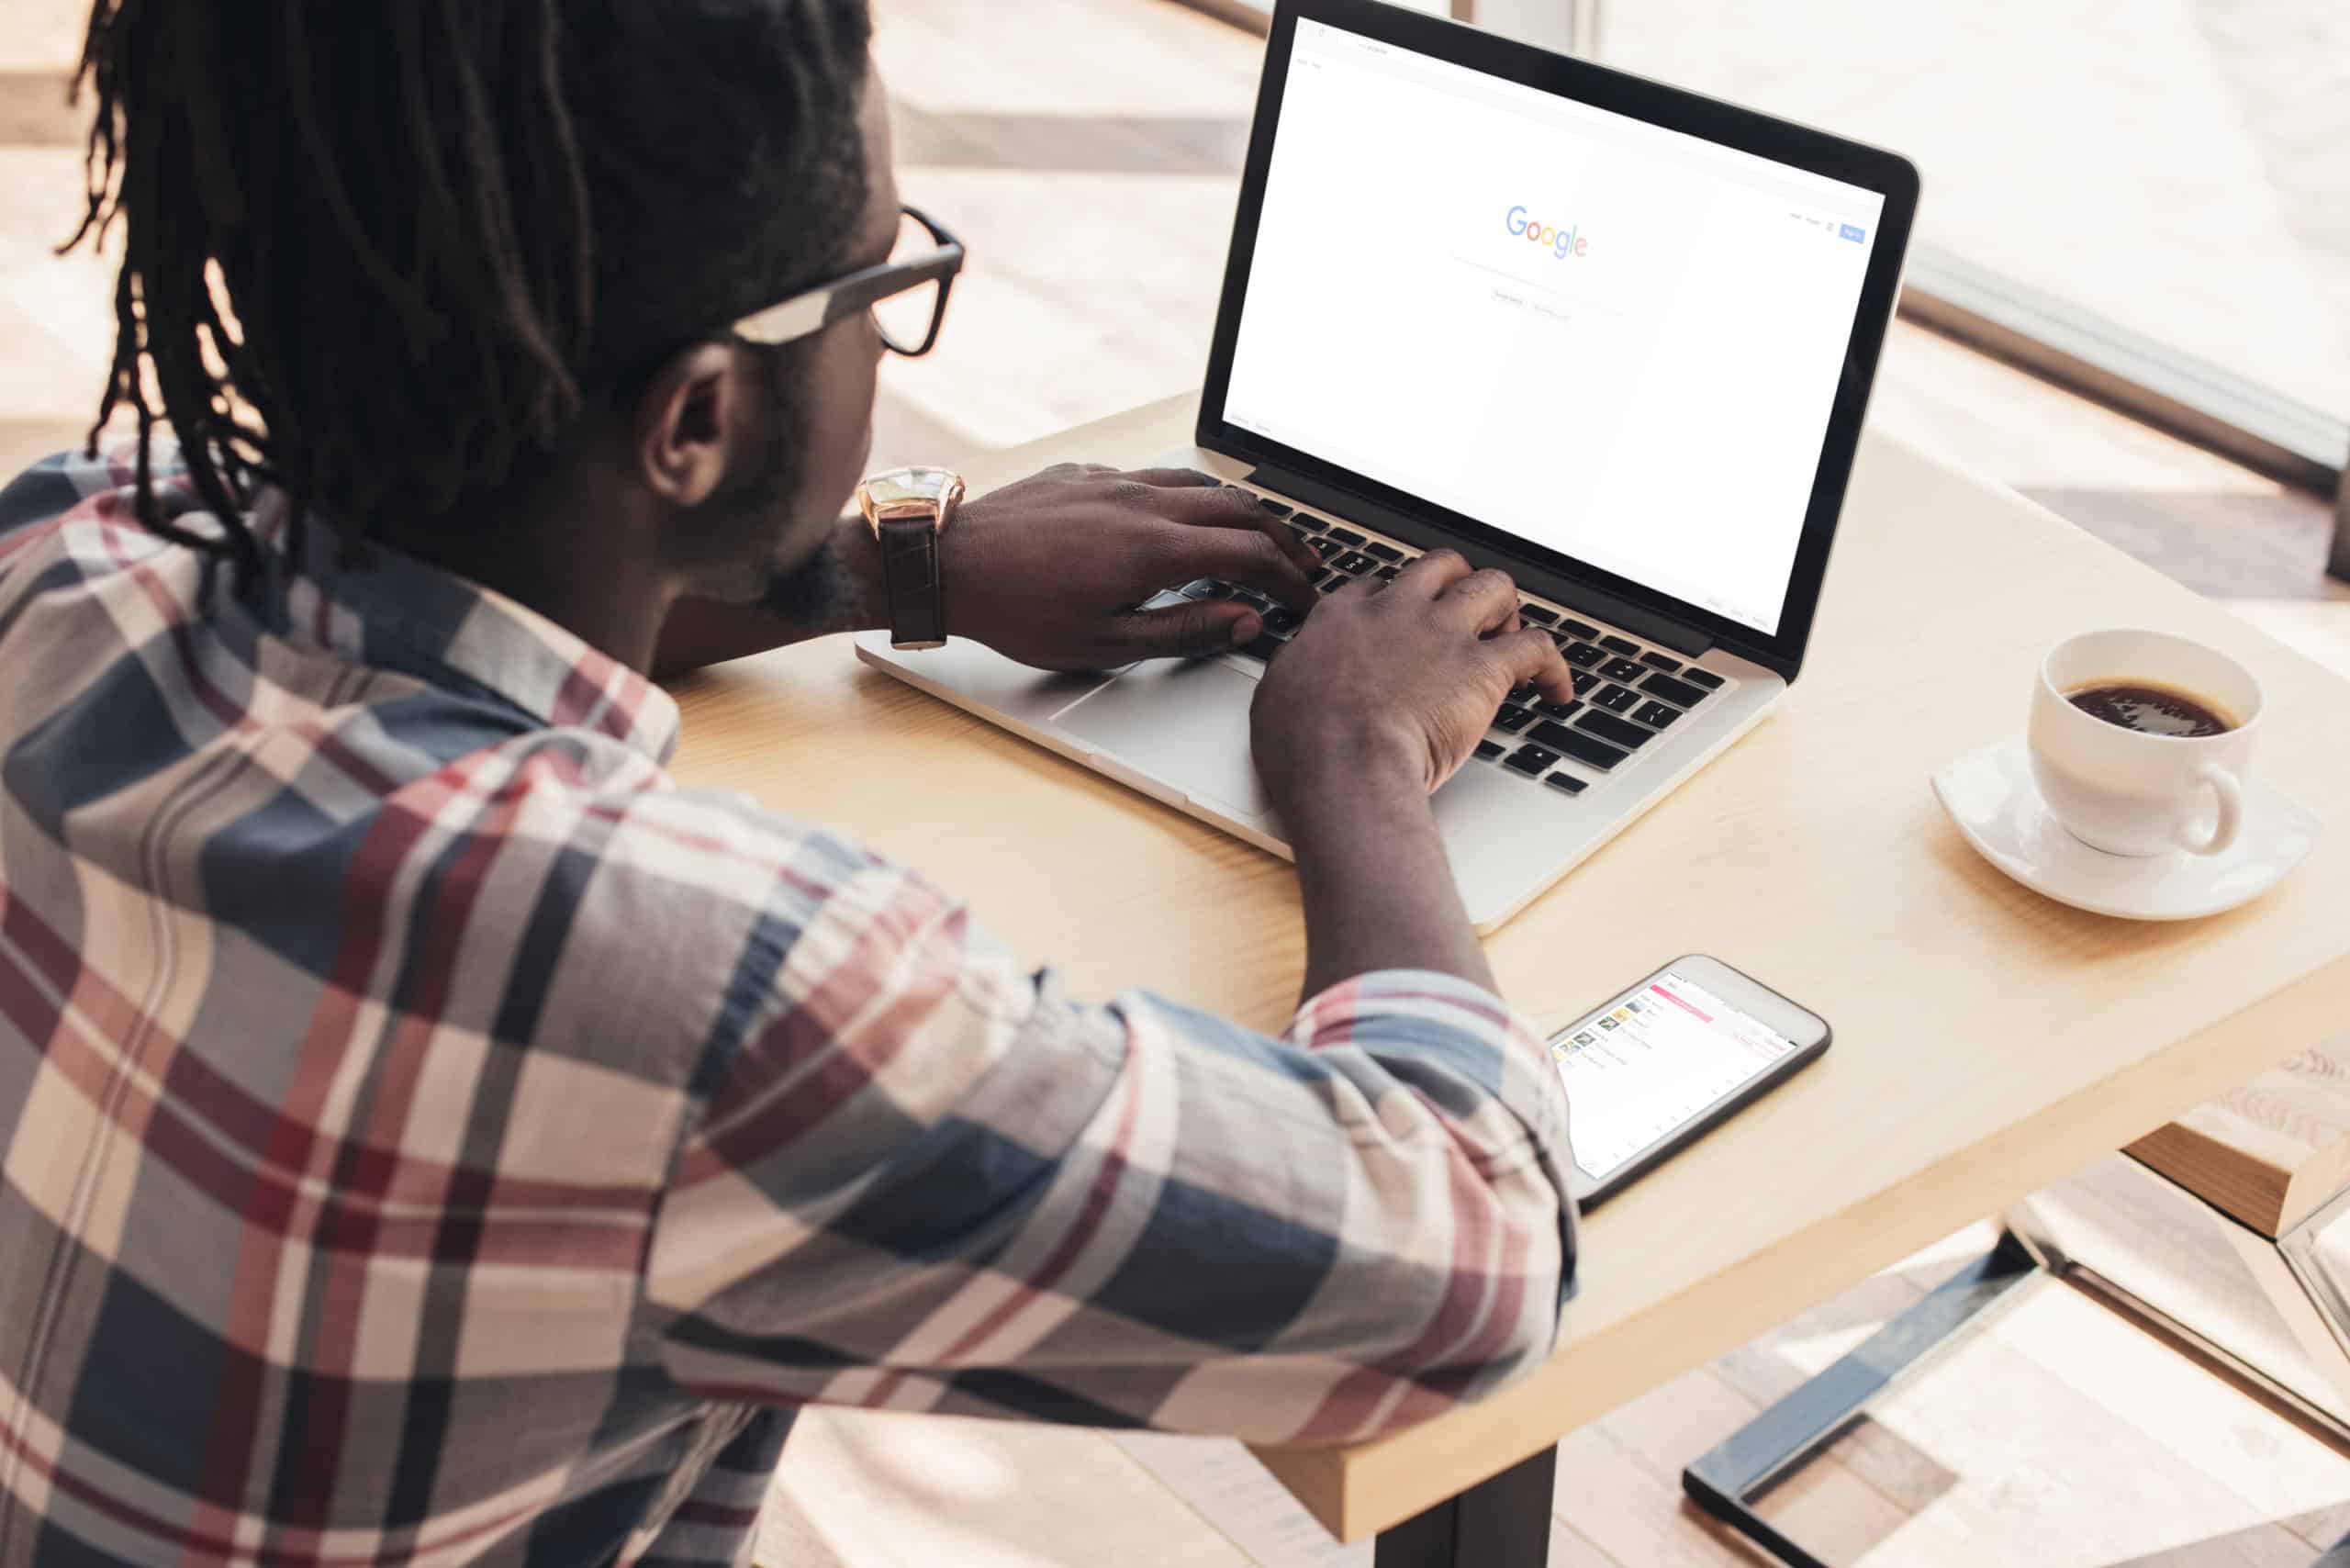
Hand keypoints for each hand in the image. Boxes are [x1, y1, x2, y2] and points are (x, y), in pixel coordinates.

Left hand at [941, 464, 1320, 668]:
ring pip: (1199, 483)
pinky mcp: (1086, 474)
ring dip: (1240, 510)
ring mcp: (1113, 482)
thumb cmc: (1016, 611)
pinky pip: (1153, 476)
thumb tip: (1245, 619)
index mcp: (1154, 548)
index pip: (1251, 555)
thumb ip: (1185, 630)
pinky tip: (1181, 517)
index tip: (1306, 601)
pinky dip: (1187, 496)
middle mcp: (1142, 503)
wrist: (948, 563)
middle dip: (1282, 537)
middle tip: (1302, 564)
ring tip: (1258, 536)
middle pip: (1239, 508)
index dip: (1290, 581)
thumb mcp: (1106, 644)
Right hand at [1252, 550, 1575, 803]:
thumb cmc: (1303, 746)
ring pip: (1493, 586)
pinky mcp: (1484, 667)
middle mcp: (1396, 612)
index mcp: (1342, 618)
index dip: (1394, 601)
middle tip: (1464, 612)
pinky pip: (1538, 647)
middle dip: (1457, 582)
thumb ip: (1293, 674)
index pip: (1375, 586)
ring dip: (1507, 607)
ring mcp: (1442, 634)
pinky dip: (1555, 665)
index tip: (1400, 621)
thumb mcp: (1275, 698)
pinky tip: (1557, 688)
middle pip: (1439, 567)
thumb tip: (1293, 676)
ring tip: (1509, 634)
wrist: (1343, 765)